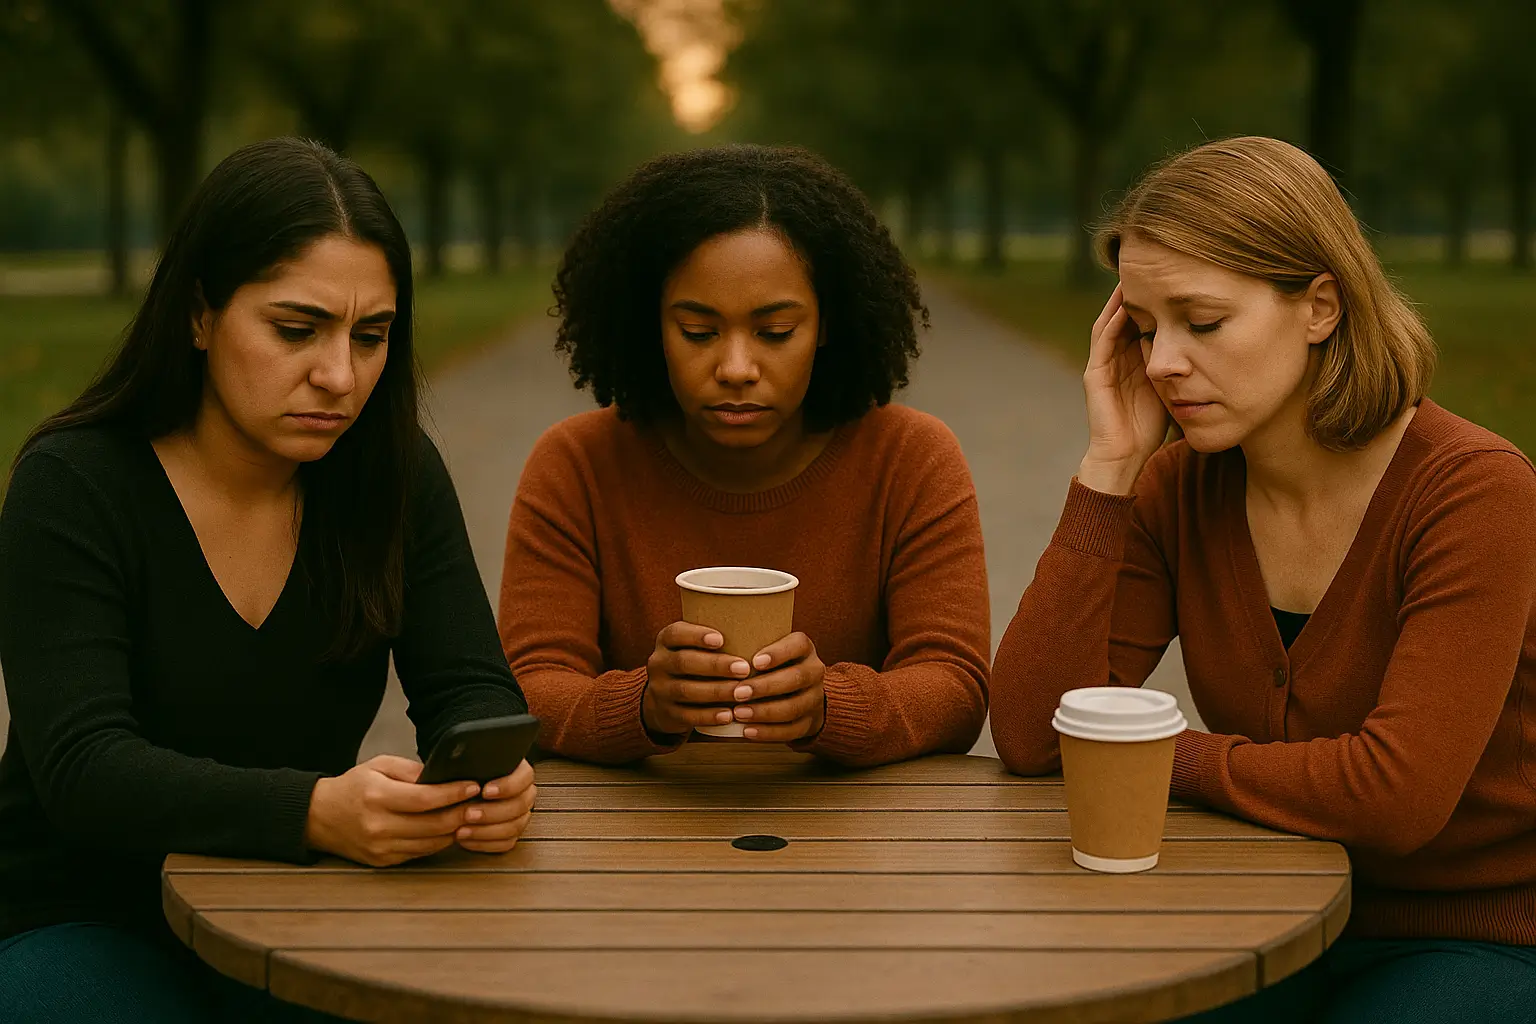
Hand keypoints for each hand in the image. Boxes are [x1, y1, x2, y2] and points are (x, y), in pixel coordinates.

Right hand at [304, 755, 479, 866]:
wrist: (319, 817)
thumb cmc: (353, 787)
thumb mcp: (379, 766)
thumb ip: (412, 770)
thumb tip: (444, 777)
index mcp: (377, 797)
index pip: (426, 799)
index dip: (454, 793)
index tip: (473, 786)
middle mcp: (379, 826)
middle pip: (434, 825)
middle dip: (462, 813)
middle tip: (480, 802)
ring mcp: (381, 848)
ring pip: (432, 843)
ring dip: (455, 830)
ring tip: (470, 815)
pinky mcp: (384, 861)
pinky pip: (421, 853)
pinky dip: (438, 842)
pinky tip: (449, 830)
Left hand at [455, 759, 536, 853]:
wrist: (455, 795)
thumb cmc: (461, 776)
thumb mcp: (467, 762)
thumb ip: (473, 760)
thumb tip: (469, 757)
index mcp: (517, 771)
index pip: (525, 777)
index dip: (508, 786)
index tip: (485, 791)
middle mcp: (523, 793)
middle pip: (521, 805)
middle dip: (492, 812)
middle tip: (468, 813)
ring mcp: (519, 815)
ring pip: (515, 826)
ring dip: (486, 831)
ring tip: (462, 830)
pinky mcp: (510, 833)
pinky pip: (505, 843)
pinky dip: (485, 844)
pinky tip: (467, 840)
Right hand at [642, 621, 752, 735]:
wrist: (663, 698)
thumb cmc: (692, 664)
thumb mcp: (692, 647)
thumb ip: (713, 640)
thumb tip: (754, 630)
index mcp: (665, 641)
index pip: (676, 634)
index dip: (697, 636)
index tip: (721, 639)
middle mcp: (658, 663)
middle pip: (684, 662)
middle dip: (715, 666)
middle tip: (744, 669)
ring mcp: (660, 690)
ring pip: (686, 690)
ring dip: (716, 691)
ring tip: (741, 693)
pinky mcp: (667, 713)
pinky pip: (687, 715)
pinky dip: (709, 716)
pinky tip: (728, 715)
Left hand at [732, 632, 825, 742]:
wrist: (800, 692)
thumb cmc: (772, 665)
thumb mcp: (768, 650)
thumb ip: (751, 648)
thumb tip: (716, 646)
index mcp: (804, 649)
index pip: (798, 645)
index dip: (778, 654)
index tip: (754, 662)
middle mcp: (814, 671)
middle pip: (795, 678)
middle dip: (764, 687)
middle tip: (738, 693)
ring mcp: (814, 698)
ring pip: (793, 707)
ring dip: (764, 712)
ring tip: (738, 714)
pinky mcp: (810, 722)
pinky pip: (792, 730)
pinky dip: (768, 732)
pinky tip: (748, 731)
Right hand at [1079, 284, 1169, 493]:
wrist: (1126, 457)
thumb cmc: (1152, 427)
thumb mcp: (1174, 387)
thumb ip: (1185, 367)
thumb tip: (1214, 345)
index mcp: (1135, 358)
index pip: (1144, 319)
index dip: (1157, 298)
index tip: (1176, 276)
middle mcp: (1117, 356)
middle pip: (1127, 314)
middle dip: (1139, 291)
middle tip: (1153, 264)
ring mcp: (1103, 364)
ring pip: (1111, 320)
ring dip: (1121, 298)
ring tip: (1136, 274)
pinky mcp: (1095, 374)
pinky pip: (1102, 340)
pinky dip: (1112, 320)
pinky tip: (1125, 303)